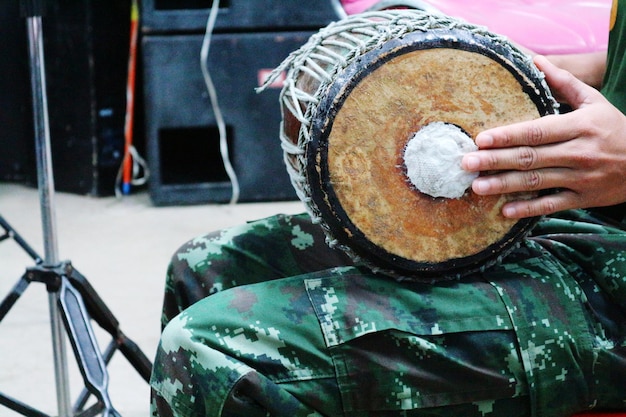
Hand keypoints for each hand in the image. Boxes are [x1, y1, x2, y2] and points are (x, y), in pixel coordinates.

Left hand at [461, 55, 625, 218]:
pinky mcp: (583, 199)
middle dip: (495, 161)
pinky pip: (551, 205)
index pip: (537, 131)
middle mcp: (579, 152)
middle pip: (530, 157)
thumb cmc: (614, 128)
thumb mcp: (594, 102)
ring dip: (504, 185)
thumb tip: (534, 61)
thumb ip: (564, 83)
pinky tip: (505, 211)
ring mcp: (581, 178)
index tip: (481, 139)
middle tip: (466, 163)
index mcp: (579, 126)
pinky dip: (528, 209)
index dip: (508, 136)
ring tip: (477, 186)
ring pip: (536, 182)